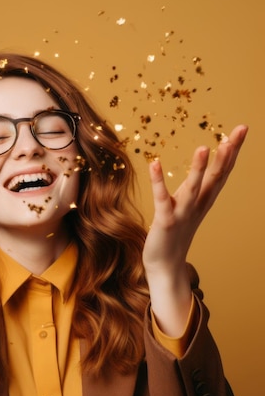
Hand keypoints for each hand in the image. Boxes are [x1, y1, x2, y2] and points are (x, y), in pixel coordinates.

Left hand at [143, 124, 247, 334]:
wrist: (165, 266)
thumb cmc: (175, 233)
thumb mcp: (189, 206)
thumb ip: (197, 187)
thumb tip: (204, 164)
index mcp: (204, 200)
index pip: (222, 171)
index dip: (232, 151)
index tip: (241, 129)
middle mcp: (197, 205)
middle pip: (216, 177)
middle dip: (227, 154)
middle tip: (238, 131)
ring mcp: (182, 214)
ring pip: (194, 188)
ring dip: (199, 169)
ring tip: (204, 147)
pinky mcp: (165, 221)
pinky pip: (162, 199)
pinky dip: (158, 182)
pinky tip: (154, 163)